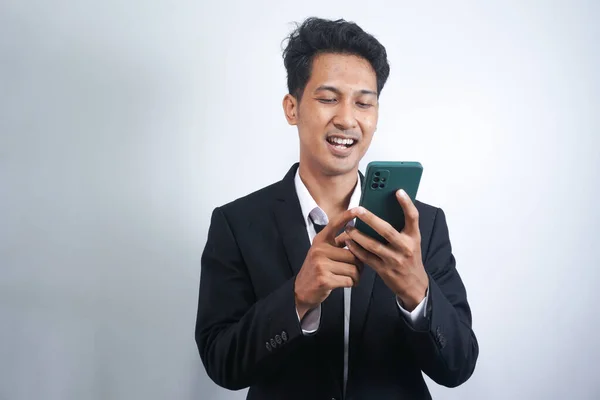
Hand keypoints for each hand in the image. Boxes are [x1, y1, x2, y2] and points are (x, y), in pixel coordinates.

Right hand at [294, 208, 362, 319]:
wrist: (301, 290)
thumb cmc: (317, 270)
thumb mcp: (322, 252)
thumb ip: (337, 244)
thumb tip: (357, 236)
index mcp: (320, 240)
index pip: (335, 224)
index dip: (347, 216)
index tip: (358, 209)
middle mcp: (319, 249)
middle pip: (353, 254)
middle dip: (359, 264)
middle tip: (356, 270)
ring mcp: (321, 264)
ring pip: (353, 268)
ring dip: (356, 276)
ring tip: (351, 278)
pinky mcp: (324, 279)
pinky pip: (349, 280)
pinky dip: (351, 284)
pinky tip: (346, 284)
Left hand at [341, 189, 428, 310]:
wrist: (414, 285)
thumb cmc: (410, 257)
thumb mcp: (411, 241)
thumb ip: (401, 227)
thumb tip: (383, 208)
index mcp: (414, 237)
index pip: (413, 217)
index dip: (407, 203)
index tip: (398, 191)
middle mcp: (405, 247)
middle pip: (387, 230)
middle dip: (370, 219)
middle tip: (357, 209)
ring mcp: (394, 260)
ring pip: (373, 245)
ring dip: (358, 235)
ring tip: (348, 227)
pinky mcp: (384, 270)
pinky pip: (367, 257)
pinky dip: (356, 249)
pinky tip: (349, 242)